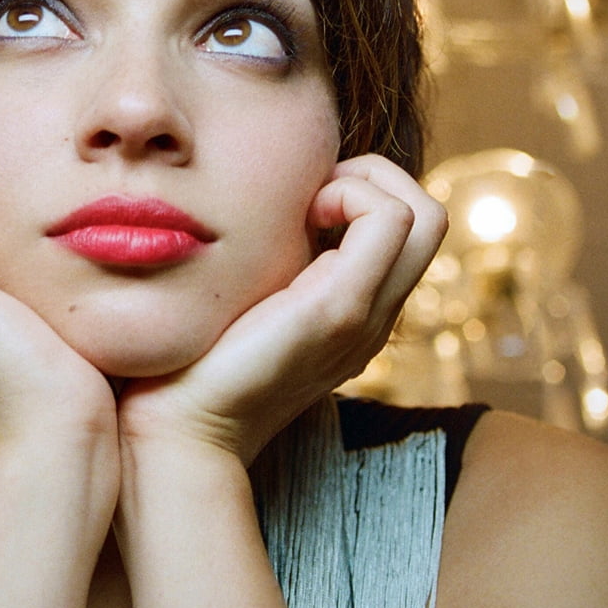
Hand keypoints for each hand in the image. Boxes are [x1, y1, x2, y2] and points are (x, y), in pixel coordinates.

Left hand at [114, 154, 446, 463]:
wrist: (178, 430)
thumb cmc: (190, 362)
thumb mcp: (244, 302)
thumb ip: (268, 267)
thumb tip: (253, 210)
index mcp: (356, 313)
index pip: (404, 229)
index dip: (361, 191)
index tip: (297, 202)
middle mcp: (374, 316)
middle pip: (429, 217)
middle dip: (373, 177)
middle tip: (308, 193)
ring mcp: (366, 315)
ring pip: (425, 214)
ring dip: (365, 183)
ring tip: (305, 206)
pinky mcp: (340, 308)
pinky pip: (389, 219)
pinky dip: (349, 193)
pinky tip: (295, 219)